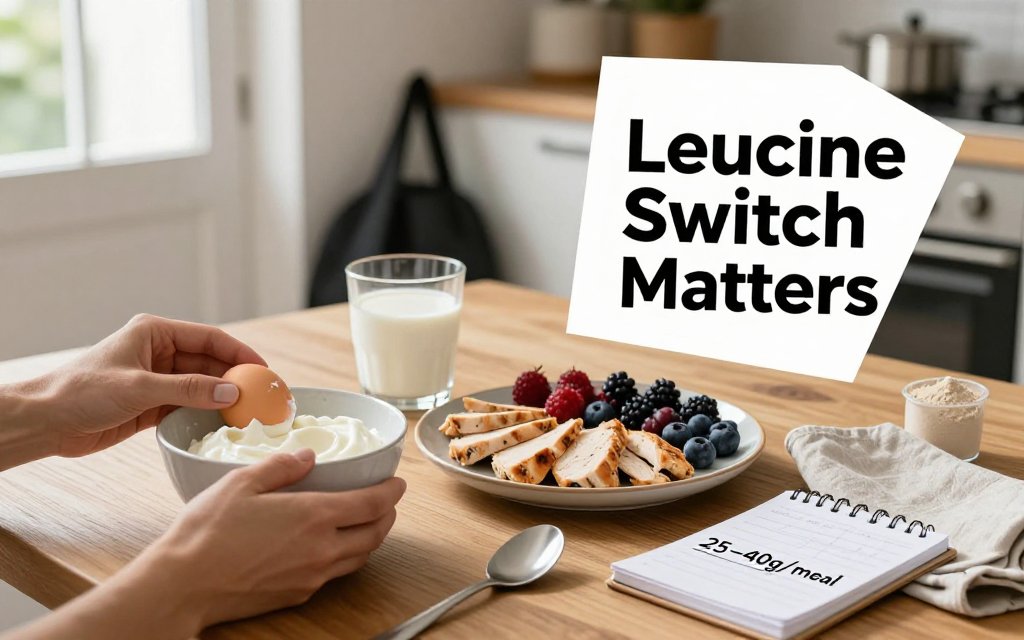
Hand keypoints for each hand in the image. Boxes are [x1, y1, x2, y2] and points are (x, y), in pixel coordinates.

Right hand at [9, 451, 406, 639]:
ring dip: (371, 539)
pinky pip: (334, 575)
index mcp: (314, 516)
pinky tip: (331, 547)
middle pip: (375, 534)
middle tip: (387, 503)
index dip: (391, 492)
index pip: (373, 504)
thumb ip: (281, 467)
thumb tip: (307, 457)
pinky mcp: (298, 594)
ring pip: (359, 558)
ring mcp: (312, 576)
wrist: (183, 584)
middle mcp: (322, 549)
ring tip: (368, 523)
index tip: (398, 483)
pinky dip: (345, 558)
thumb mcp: (241, 482)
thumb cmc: (207, 531)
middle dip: (388, 516)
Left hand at [35, 313, 264, 458]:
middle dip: (236, 377)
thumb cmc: (82, 392)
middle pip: (209, 362)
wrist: (46, 421)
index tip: (264, 370)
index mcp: (155, 332)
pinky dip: (205, 412)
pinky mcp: (152, 404)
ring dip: (222, 397)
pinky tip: (223, 422)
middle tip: (263, 395)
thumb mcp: (140, 388)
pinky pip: (188, 404)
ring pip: (201, 385)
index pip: (209, 339)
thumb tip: (232, 392)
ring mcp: (156, 378)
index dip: (239, 353)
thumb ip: (188, 389)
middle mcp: (159, 352)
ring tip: (250, 412)